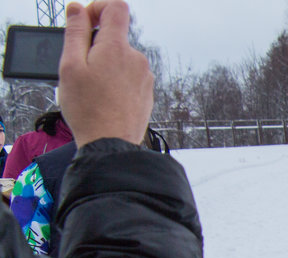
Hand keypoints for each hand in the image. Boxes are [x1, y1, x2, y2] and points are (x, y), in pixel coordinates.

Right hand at [58, 1, 153, 146]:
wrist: (111, 145)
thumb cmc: (88, 109)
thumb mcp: (70, 65)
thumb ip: (75, 32)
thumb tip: (78, 9)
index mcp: (117, 47)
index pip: (116, 8)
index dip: (97, 8)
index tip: (84, 22)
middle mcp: (137, 59)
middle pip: (116, 38)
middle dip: (96, 46)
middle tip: (81, 70)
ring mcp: (145, 77)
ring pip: (121, 60)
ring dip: (106, 67)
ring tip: (93, 90)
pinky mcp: (148, 93)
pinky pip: (129, 78)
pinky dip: (116, 82)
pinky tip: (106, 100)